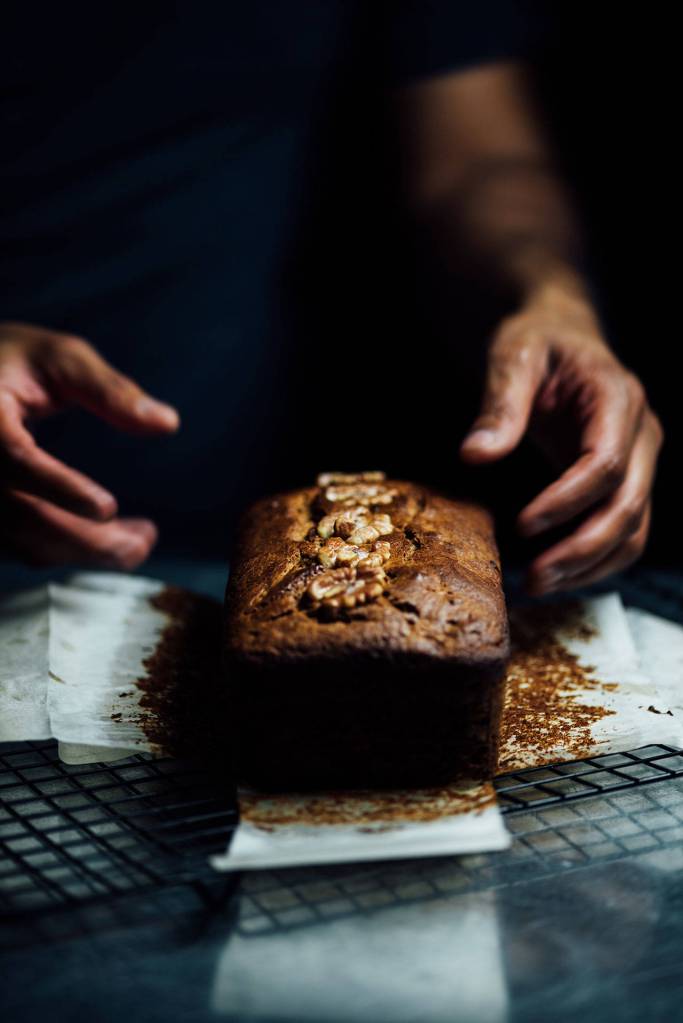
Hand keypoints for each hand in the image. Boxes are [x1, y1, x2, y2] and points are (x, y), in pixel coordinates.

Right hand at [0, 322, 178, 568]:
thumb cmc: (11, 359)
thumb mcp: (59, 358)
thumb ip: (110, 390)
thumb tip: (167, 423)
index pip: (13, 457)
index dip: (59, 487)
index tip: (107, 508)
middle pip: (19, 515)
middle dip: (85, 539)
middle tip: (142, 542)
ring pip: (20, 540)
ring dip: (82, 552)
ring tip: (138, 543)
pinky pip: (17, 544)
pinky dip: (65, 550)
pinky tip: (109, 542)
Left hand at [460, 286, 662, 593]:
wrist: (563, 335)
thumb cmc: (539, 341)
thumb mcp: (513, 356)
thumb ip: (499, 404)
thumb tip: (474, 454)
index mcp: (617, 397)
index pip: (606, 462)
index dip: (567, 500)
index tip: (522, 525)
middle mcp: (641, 432)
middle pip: (629, 505)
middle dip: (582, 548)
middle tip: (533, 578)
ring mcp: (640, 459)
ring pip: (634, 529)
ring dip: (591, 565)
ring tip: (539, 584)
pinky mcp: (626, 480)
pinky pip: (625, 531)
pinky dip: (596, 560)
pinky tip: (557, 574)